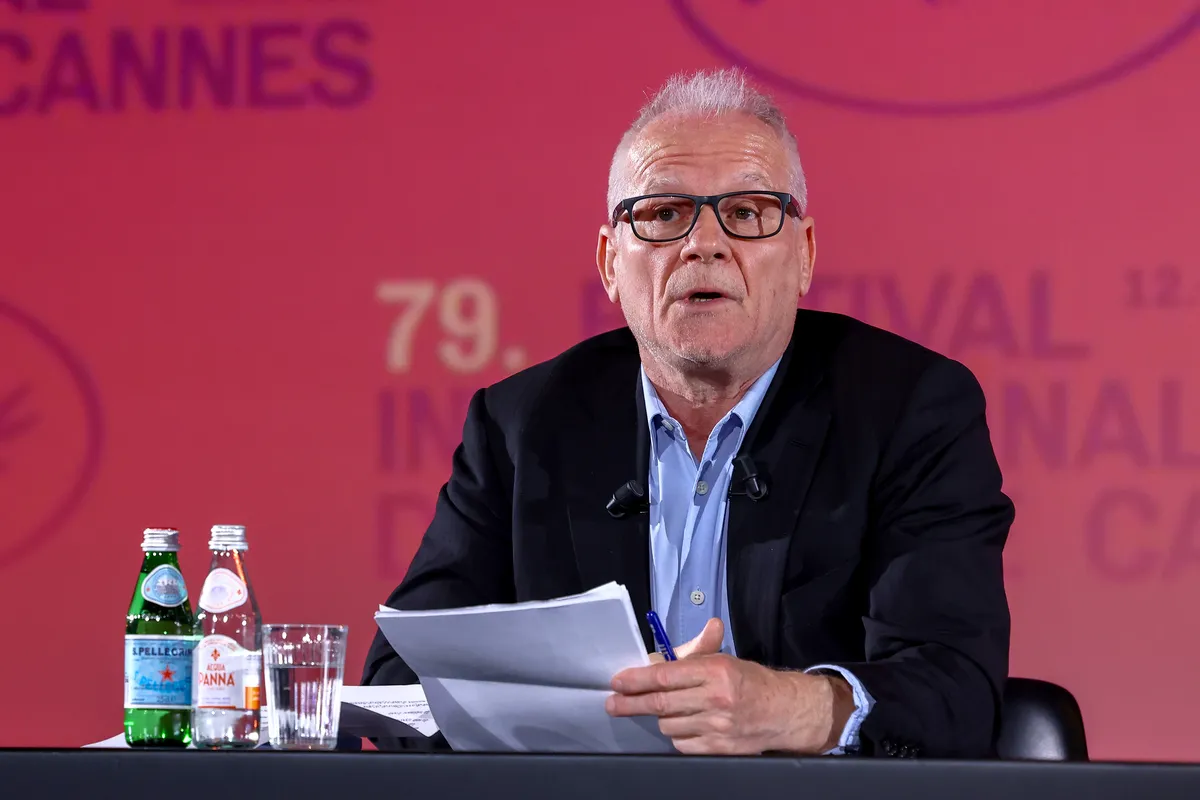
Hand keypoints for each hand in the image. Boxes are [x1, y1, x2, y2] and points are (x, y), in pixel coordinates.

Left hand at [608, 618, 849, 754]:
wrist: (785, 712)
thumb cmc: (751, 682)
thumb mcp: (725, 659)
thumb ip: (693, 653)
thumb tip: (662, 650)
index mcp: (716, 670)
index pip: (666, 675)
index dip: (637, 679)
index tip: (618, 682)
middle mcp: (716, 699)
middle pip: (661, 704)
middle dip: (631, 703)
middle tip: (613, 703)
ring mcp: (717, 726)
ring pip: (668, 725)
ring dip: (660, 718)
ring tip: (663, 710)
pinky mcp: (719, 748)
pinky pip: (682, 744)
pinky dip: (677, 735)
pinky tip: (682, 726)